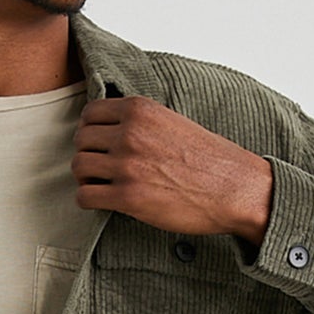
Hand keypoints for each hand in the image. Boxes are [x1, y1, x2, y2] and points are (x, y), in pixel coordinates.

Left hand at [71, 95, 273, 244]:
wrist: (234, 188)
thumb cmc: (209, 160)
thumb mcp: (172, 122)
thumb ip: (140, 122)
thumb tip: (111, 132)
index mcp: (140, 110)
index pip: (90, 112)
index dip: (91, 131)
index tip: (99, 144)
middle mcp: (130, 133)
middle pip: (81, 140)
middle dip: (87, 155)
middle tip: (100, 169)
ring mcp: (127, 165)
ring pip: (79, 167)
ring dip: (86, 179)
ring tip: (101, 186)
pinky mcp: (128, 196)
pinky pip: (86, 196)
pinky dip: (89, 201)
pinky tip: (103, 202)